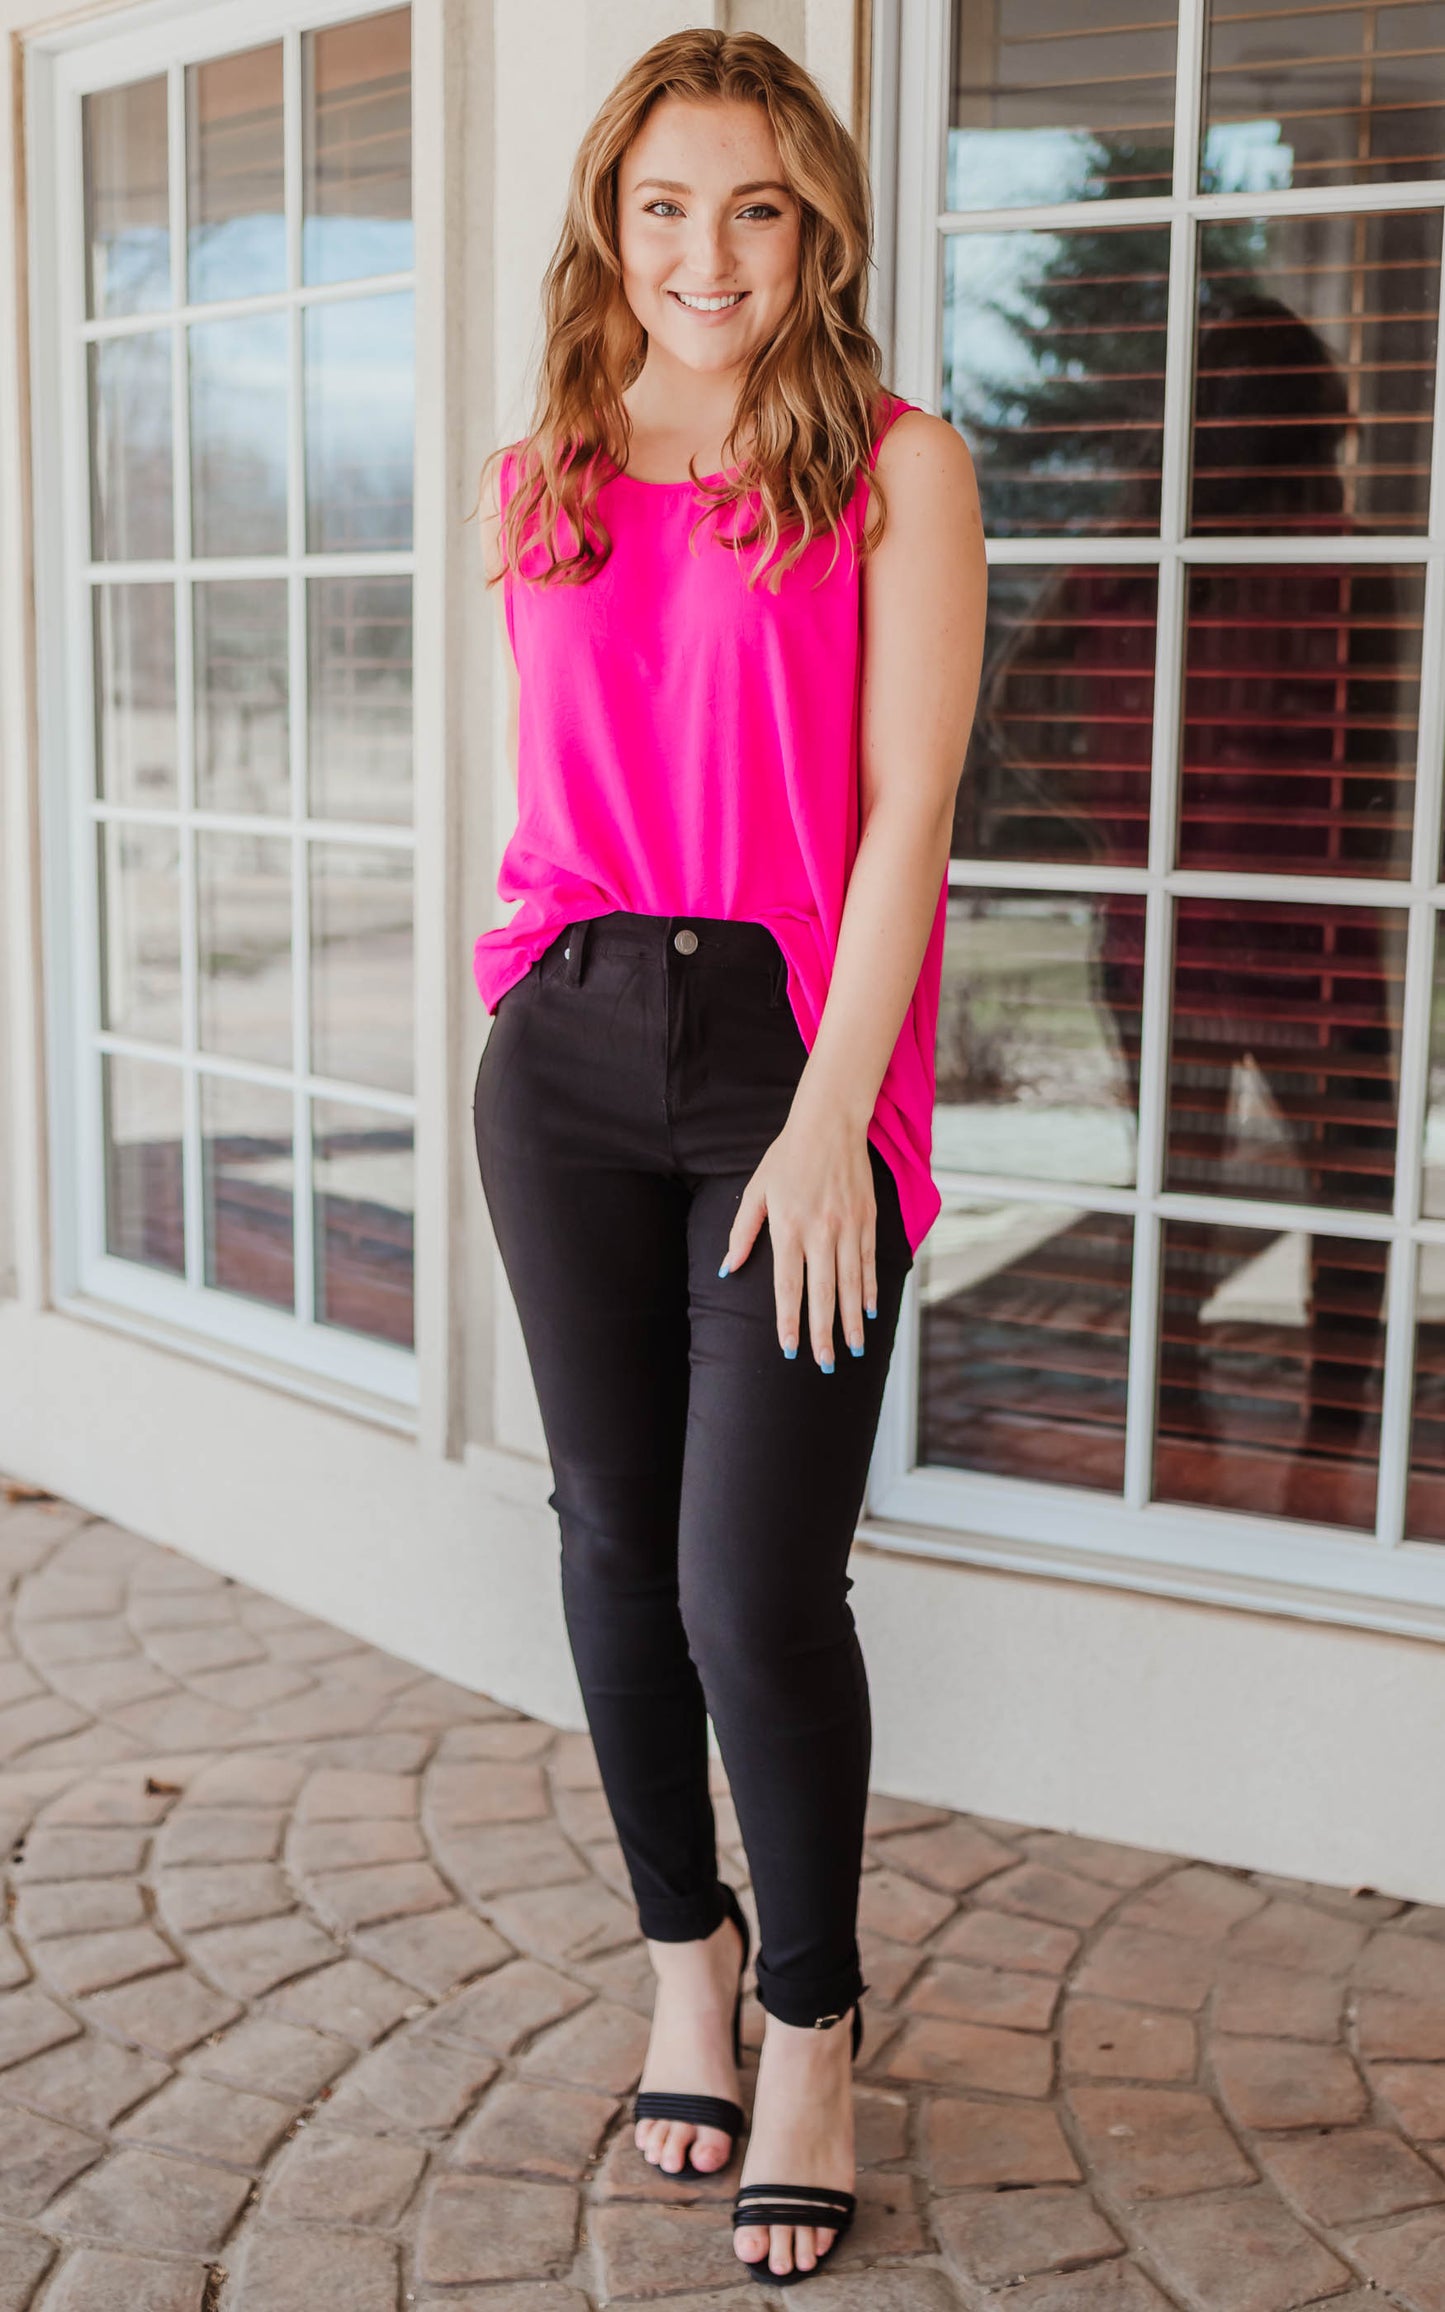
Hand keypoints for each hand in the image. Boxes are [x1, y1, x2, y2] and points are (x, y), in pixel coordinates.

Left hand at [719, 1104, 878, 1366]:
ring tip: (854, 1349)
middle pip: (822, 1293)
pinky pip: (869, 1263)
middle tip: (826, 1364)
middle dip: (823, 1333)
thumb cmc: (786, 1157)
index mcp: (788, 1227)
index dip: (789, 1320)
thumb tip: (728, 1269)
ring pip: (851, 1284)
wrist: (829, 1124)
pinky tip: (871, 1312)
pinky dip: (871, 1290)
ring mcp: (847, 1227)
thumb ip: (742, 1232)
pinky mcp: (867, 1219)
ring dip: (853, 1320)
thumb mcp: (756, 1191)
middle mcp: (820, 1232)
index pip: (788, 1286)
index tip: (788, 1348)